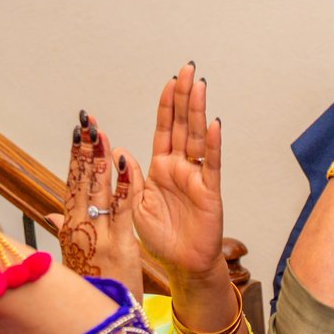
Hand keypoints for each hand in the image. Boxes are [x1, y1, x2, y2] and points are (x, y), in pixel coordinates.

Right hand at [53, 114, 139, 288]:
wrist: (98, 328)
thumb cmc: (89, 293)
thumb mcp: (72, 260)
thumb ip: (62, 231)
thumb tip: (49, 213)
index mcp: (69, 230)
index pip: (71, 185)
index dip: (75, 158)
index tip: (77, 134)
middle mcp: (78, 230)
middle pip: (80, 182)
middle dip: (83, 151)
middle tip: (87, 121)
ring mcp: (97, 237)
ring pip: (97, 191)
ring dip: (99, 159)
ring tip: (100, 133)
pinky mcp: (119, 246)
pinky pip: (121, 211)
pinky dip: (123, 186)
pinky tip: (126, 164)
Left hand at [130, 66, 226, 283]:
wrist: (182, 265)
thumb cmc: (160, 239)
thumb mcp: (132, 206)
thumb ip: (128, 179)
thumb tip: (120, 151)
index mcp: (159, 168)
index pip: (163, 129)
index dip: (166, 105)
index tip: (170, 81)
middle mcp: (179, 167)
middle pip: (181, 124)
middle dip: (184, 96)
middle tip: (187, 69)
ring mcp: (196, 177)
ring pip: (196, 137)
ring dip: (197, 110)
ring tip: (199, 85)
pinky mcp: (209, 191)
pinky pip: (210, 164)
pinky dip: (212, 144)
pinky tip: (213, 124)